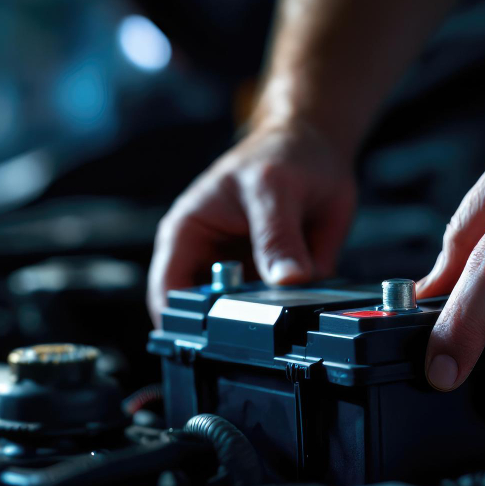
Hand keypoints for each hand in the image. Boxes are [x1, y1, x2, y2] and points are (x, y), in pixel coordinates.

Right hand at [147, 120, 355, 324]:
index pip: (167, 292)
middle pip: (204, 316)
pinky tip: (309, 302)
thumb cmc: (279, 154)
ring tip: (289, 312)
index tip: (213, 339)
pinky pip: (285, 311)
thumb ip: (277, 236)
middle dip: (229, 328)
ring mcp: (243, 276)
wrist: (317, 146)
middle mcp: (209, 261)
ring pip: (248, 319)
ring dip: (269, 323)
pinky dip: (297, 313)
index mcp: (186, 234)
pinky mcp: (276, 283)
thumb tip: (287, 280)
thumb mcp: (274, 188)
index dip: (183, 322)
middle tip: (261, 331)